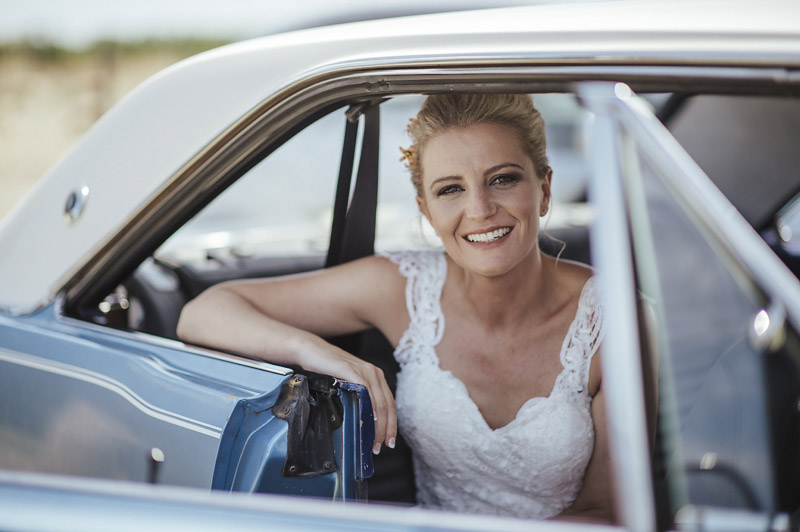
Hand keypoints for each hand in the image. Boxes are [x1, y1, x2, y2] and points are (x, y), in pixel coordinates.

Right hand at [298, 336, 396, 454]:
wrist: (312, 351)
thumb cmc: (327, 369)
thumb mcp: (348, 385)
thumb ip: (358, 398)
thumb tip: (363, 425)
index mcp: (376, 377)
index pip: (390, 405)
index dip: (392, 425)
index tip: (389, 442)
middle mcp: (374, 373)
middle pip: (387, 406)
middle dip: (385, 430)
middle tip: (378, 447)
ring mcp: (364, 370)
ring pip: (379, 402)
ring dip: (378, 425)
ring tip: (372, 441)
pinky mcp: (350, 370)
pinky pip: (365, 391)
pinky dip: (369, 407)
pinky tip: (368, 420)